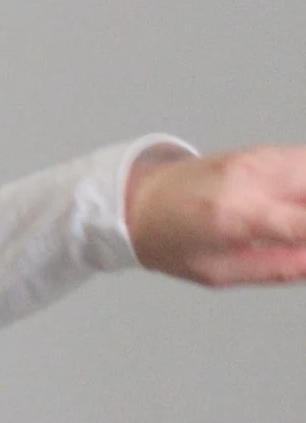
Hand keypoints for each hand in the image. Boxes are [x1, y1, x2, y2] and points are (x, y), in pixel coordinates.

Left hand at [125, 144, 305, 285]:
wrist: (133, 201)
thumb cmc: (169, 242)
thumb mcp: (220, 271)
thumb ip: (279, 268)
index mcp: (237, 215)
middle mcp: (249, 179)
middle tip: (300, 232)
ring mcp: (253, 159)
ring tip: (297, 220)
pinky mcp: (255, 151)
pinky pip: (302, 159)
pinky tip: (296, 203)